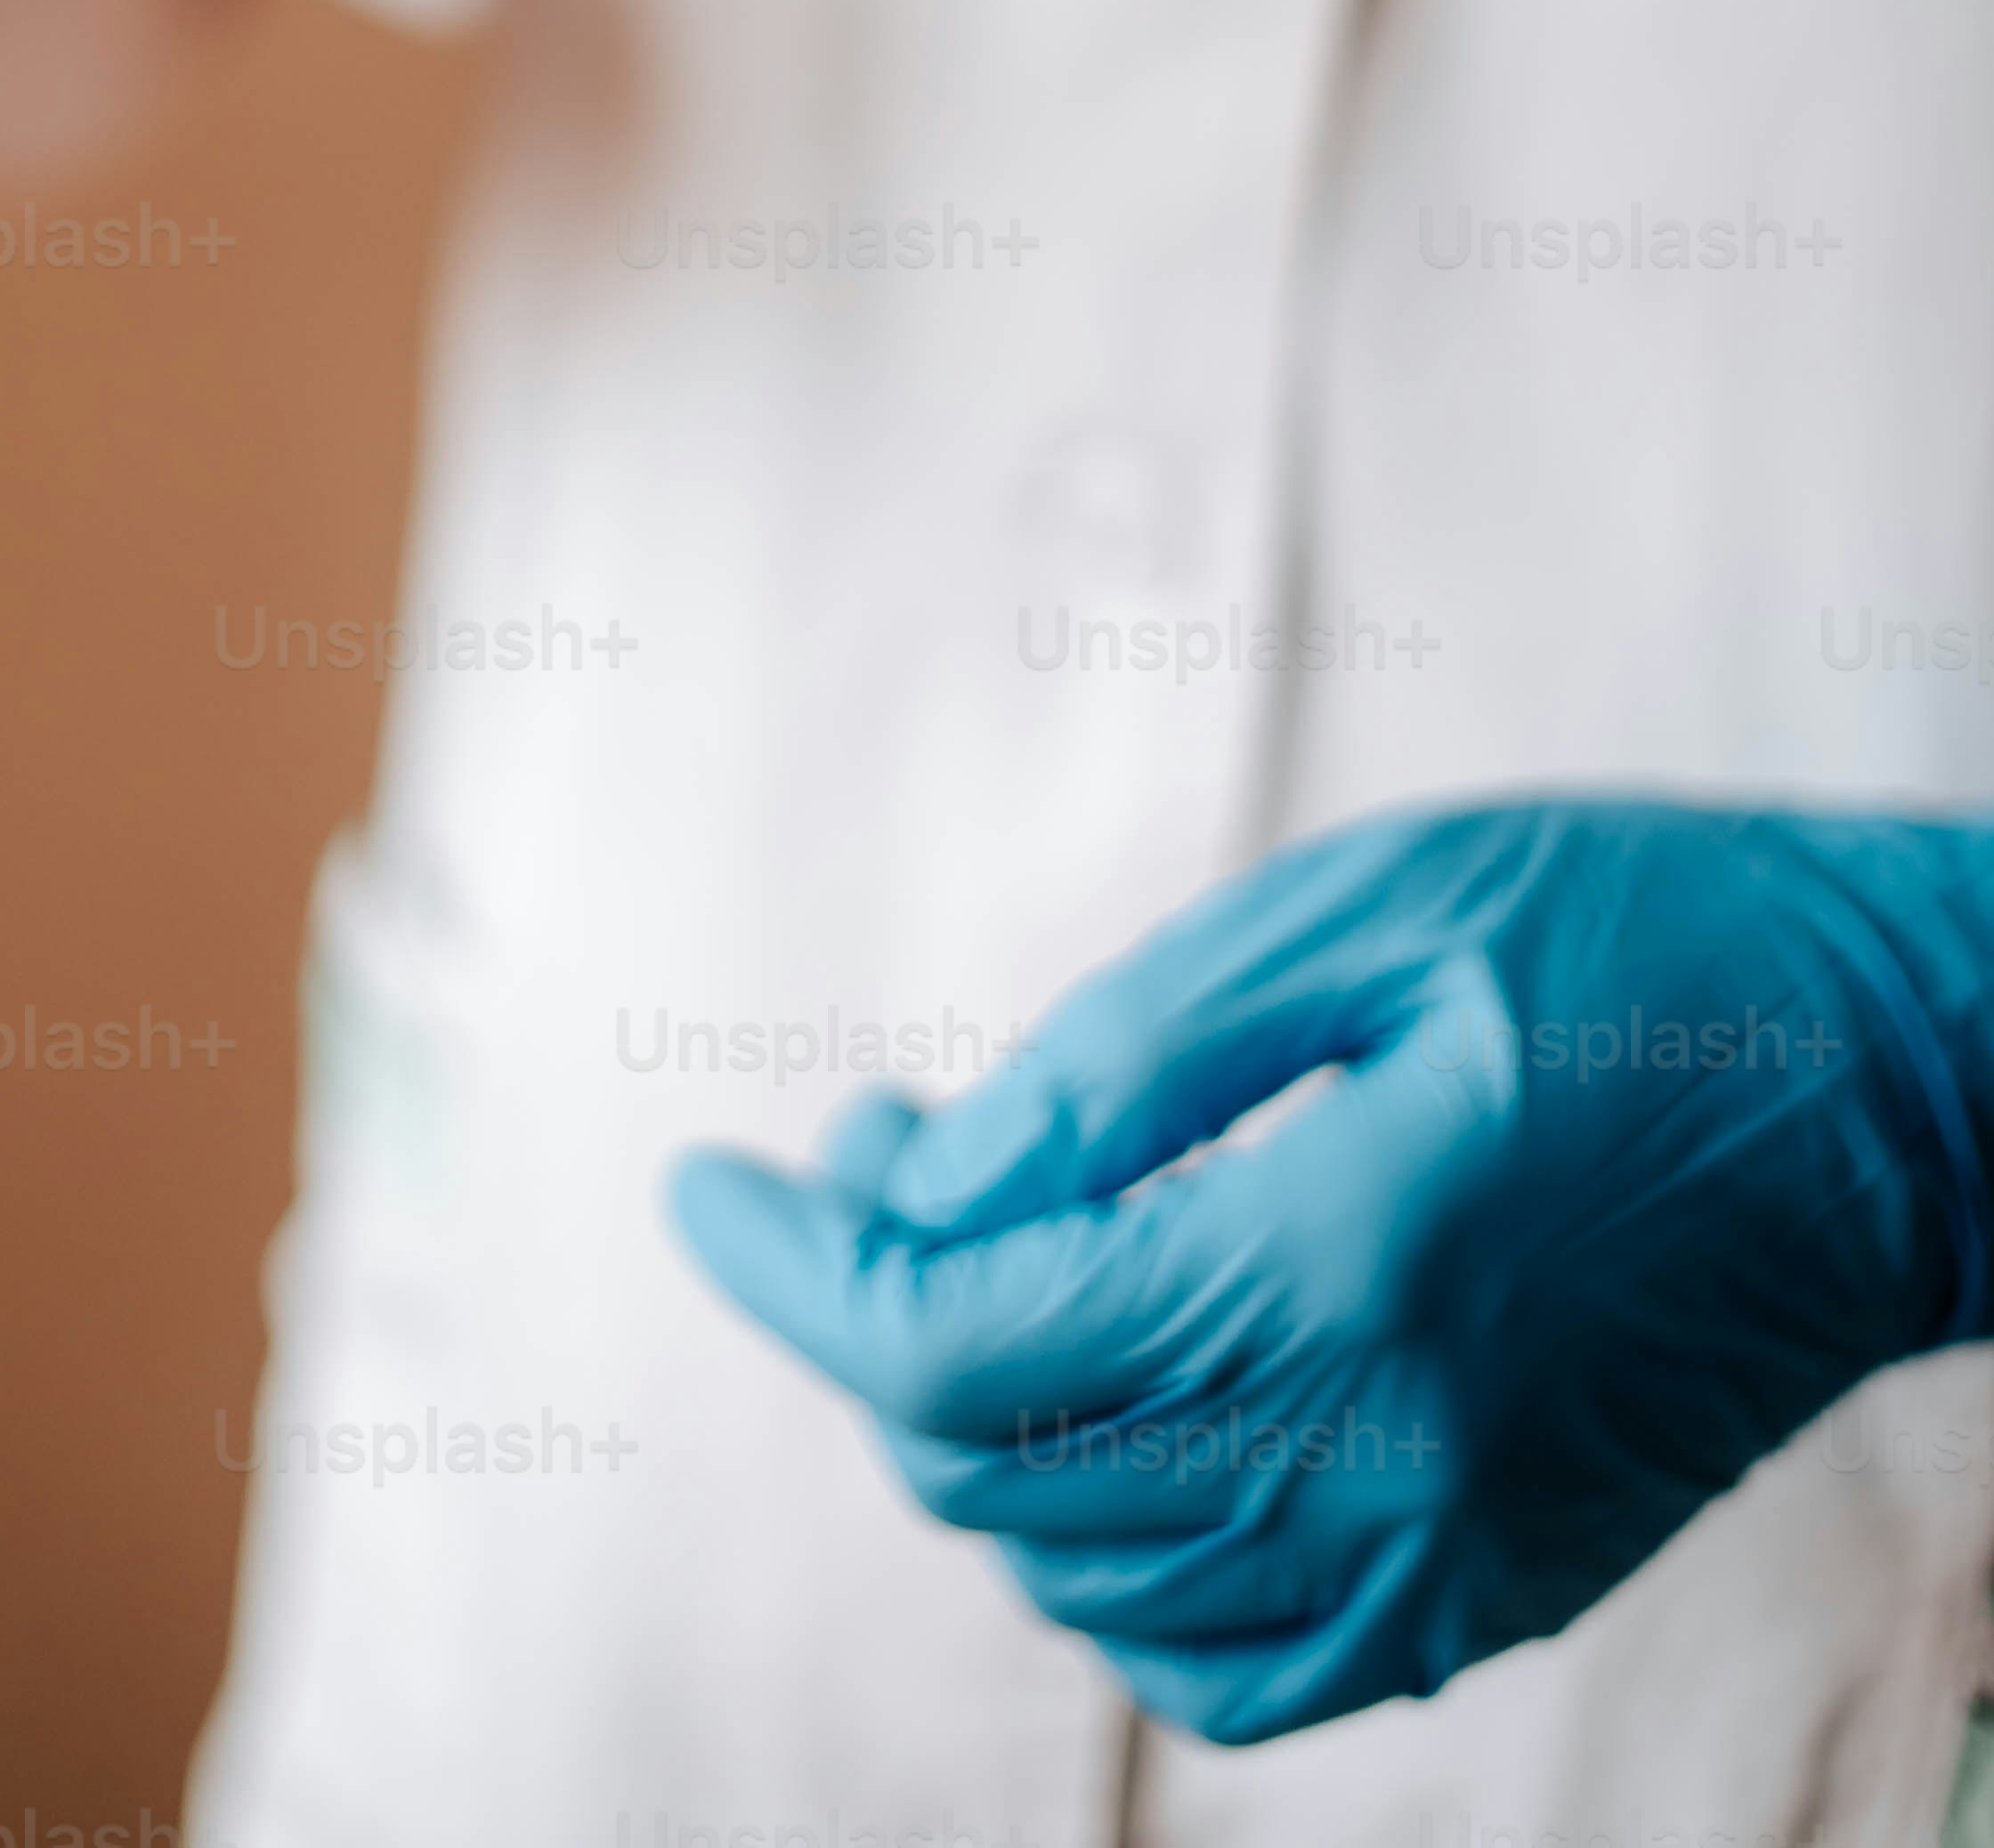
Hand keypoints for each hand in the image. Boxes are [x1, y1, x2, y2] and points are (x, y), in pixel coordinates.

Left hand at [669, 795, 1993, 1740]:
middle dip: (870, 1320)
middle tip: (863, 1160)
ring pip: (1082, 1576)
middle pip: (992, 1469)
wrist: (1903, 1088)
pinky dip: (1107, 1557)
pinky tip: (1108, 1406)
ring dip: (976, 1428)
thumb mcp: (1353, 918)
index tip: (702, 1186)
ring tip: (980, 1244)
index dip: (792, 1267)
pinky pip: (1220, 1658)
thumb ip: (1115, 1065)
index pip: (953, 1340)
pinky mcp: (1485, 1592)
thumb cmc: (1634, 942)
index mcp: (1332, 1268)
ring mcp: (1438, 1558)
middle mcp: (1377, 1460)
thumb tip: (919, 1174)